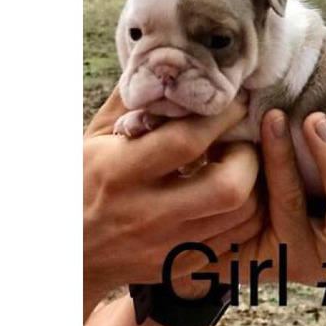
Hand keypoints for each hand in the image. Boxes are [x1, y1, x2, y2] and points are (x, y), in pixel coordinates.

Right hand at [83, 89, 263, 318]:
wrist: (69, 251)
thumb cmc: (82, 182)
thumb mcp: (95, 138)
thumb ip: (131, 102)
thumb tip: (166, 60)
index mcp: (120, 172)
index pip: (186, 141)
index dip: (221, 116)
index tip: (237, 100)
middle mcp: (147, 213)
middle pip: (228, 186)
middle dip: (247, 156)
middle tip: (241, 140)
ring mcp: (168, 245)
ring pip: (241, 216)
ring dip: (256, 183)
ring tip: (241, 163)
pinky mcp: (182, 264)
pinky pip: (238, 240)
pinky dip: (249, 213)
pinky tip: (237, 193)